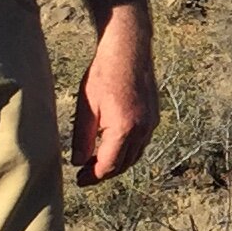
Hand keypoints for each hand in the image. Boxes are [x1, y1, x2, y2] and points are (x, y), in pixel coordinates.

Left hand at [72, 12, 158, 185]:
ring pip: (134, 156)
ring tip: (96, 162)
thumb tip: (78, 162)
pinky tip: (112, 146)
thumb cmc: (103, 74)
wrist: (128, 50)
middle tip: (85, 175)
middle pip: (123, 165)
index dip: (92, 177)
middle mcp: (142, 131)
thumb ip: (82, 138)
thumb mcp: (86, 108)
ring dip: (116, 163)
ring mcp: (151, 124)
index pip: (108, 166)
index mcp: (124, 129)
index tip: (79, 180)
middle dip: (104, 173)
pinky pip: (141, 143)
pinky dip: (127, 151)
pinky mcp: (153, 117)